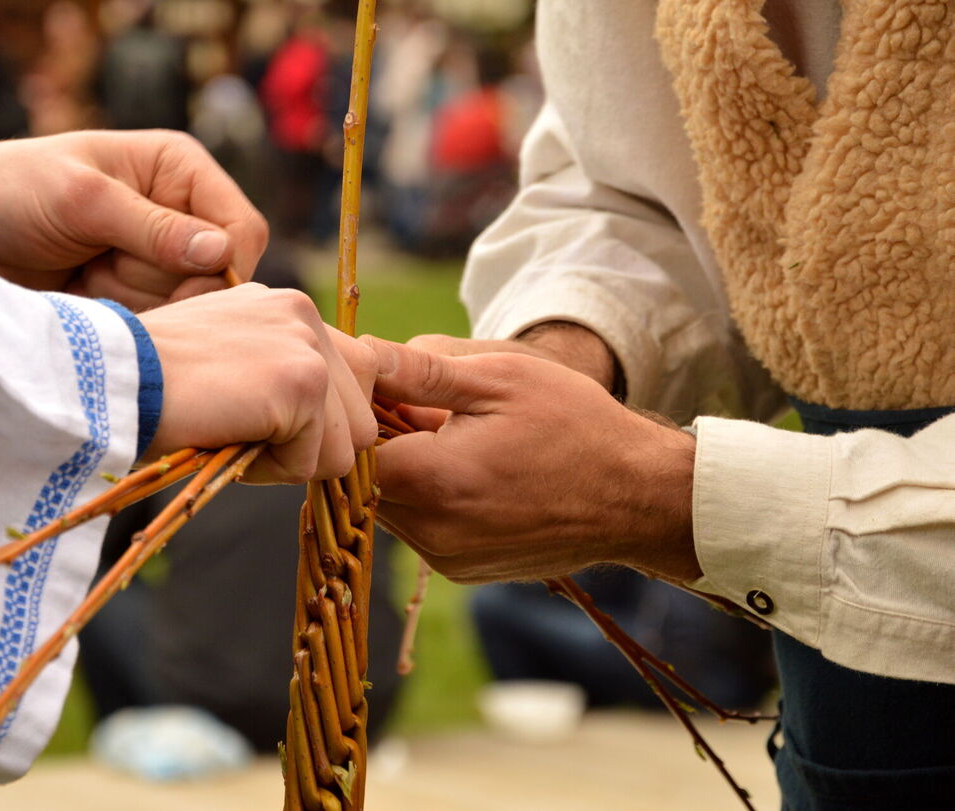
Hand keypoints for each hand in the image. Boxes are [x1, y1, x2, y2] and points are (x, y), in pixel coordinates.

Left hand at [0, 130, 267, 309]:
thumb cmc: (11, 190)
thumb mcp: (82, 200)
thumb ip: (152, 227)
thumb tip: (220, 253)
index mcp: (179, 171)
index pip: (241, 227)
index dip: (224, 265)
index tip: (184, 292)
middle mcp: (179, 214)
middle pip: (221, 277)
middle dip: (177, 294)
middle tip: (122, 292)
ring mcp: (157, 260)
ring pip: (192, 307)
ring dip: (150, 311)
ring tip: (94, 294)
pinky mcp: (135, 294)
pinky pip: (160, 323)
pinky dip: (134, 327)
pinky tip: (94, 311)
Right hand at [139, 284, 378, 483]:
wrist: (103, 381)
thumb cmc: (147, 385)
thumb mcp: (221, 363)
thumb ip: (273, 376)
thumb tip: (321, 430)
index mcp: (286, 306)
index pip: (353, 377)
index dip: (318, 420)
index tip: (263, 425)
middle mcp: (304, 312)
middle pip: (359, 415)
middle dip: (309, 445)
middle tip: (242, 435)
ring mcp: (308, 346)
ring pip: (346, 445)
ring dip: (290, 461)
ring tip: (232, 436)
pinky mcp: (303, 383)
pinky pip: (314, 463)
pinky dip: (270, 472)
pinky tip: (226, 441)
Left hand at [364, 337, 699, 583]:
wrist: (636, 496)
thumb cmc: (575, 424)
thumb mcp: (500, 378)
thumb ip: (420, 370)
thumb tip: (361, 351)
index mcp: (436, 480)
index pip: (351, 451)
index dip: (358, 415)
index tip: (376, 390)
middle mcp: (433, 531)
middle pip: (363, 483)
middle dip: (375, 444)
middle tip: (410, 409)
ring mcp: (447, 558)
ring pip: (387, 509)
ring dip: (399, 473)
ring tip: (442, 438)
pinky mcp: (463, 571)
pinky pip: (417, 530)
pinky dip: (423, 500)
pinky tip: (461, 471)